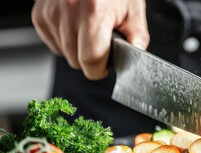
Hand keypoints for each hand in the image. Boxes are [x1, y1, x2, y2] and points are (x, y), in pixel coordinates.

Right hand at [32, 0, 149, 79]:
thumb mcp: (134, 10)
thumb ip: (137, 38)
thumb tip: (135, 61)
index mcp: (95, 12)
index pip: (91, 59)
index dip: (100, 69)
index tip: (105, 67)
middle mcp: (70, 11)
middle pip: (77, 61)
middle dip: (91, 59)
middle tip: (101, 41)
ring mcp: (52, 13)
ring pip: (65, 54)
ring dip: (78, 50)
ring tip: (89, 30)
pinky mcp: (40, 15)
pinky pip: (54, 44)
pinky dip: (66, 41)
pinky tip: (76, 27)